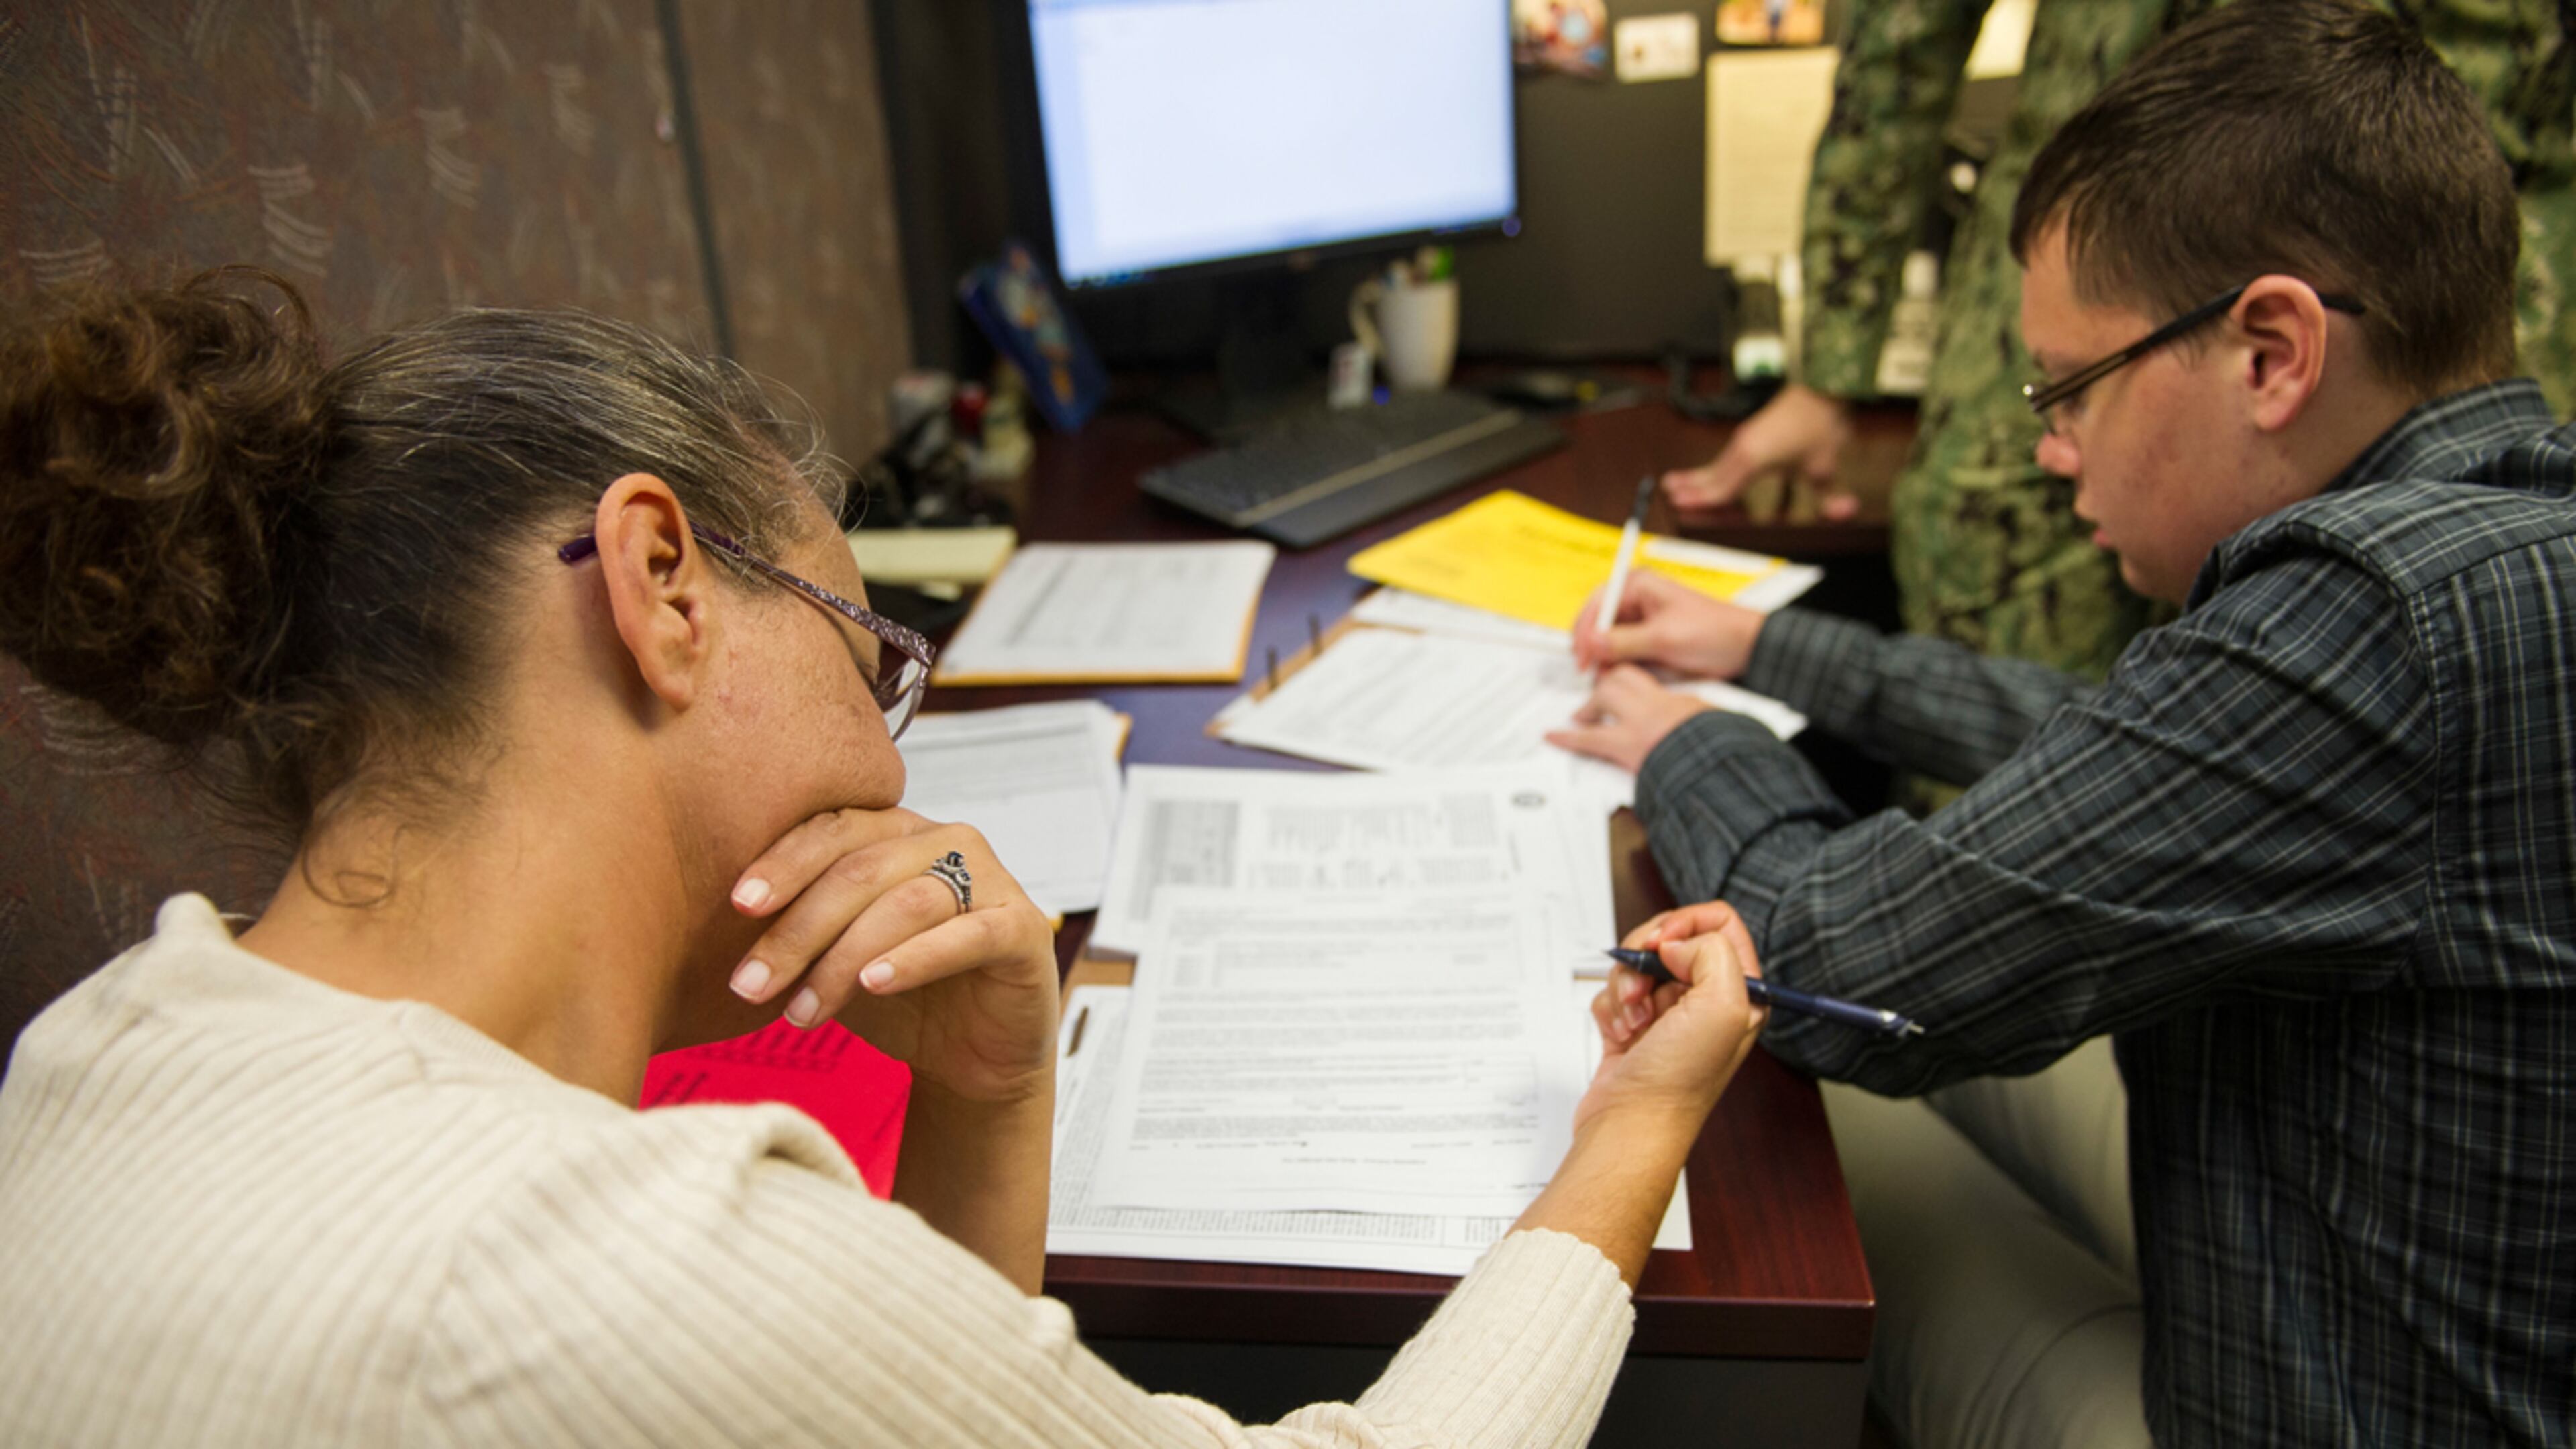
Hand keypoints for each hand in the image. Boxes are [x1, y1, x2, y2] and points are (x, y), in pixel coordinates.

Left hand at [726, 809, 1059, 1104]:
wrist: (972, 1058)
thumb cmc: (898, 999)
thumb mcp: (833, 959)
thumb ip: (796, 932)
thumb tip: (713, 934)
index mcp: (895, 833)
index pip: (832, 830)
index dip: (783, 863)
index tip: (737, 905)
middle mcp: (944, 841)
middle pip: (860, 869)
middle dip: (797, 930)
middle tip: (750, 984)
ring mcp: (990, 880)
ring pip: (905, 902)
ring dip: (843, 959)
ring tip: (802, 1012)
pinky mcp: (1022, 928)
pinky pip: (966, 935)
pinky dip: (915, 958)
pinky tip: (874, 984)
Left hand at [1546, 664, 1716, 772]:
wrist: (1718, 770)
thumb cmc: (1723, 753)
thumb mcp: (1720, 729)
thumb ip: (1704, 722)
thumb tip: (1712, 724)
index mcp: (1682, 703)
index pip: (1649, 683)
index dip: (1632, 682)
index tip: (1626, 686)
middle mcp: (1656, 706)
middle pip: (1623, 679)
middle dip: (1609, 686)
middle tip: (1601, 697)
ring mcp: (1638, 724)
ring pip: (1605, 695)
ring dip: (1591, 705)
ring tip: (1582, 714)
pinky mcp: (1625, 747)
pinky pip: (1589, 738)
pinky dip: (1567, 737)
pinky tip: (1553, 736)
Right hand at [1570, 569, 1765, 677]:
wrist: (1746, 650)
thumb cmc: (1714, 633)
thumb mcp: (1664, 638)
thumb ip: (1623, 641)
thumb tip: (1590, 643)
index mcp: (1640, 585)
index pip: (1598, 603)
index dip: (1585, 630)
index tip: (1583, 656)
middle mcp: (1637, 599)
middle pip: (1599, 622)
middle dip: (1593, 646)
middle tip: (1589, 670)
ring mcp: (1642, 620)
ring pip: (1609, 640)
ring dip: (1605, 658)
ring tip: (1605, 677)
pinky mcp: (1648, 639)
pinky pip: (1623, 651)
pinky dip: (1619, 664)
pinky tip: (1620, 676)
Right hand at [1578, 902, 1767, 1134]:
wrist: (1631, 1125)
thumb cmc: (1679, 1082)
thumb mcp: (1721, 1008)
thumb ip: (1713, 953)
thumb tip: (1676, 943)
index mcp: (1741, 993)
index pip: (1719, 924)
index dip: (1685, 924)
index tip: (1663, 945)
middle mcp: (1707, 1000)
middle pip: (1670, 937)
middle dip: (1646, 958)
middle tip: (1643, 987)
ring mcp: (1669, 1013)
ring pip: (1637, 962)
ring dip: (1626, 985)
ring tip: (1633, 1020)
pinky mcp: (1634, 1023)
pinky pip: (1614, 990)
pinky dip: (1611, 1008)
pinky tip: (1621, 1035)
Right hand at [1662, 384, 1857, 517]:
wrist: (1820, 387)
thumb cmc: (1820, 424)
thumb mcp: (1826, 464)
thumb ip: (1832, 495)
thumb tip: (1844, 512)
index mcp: (1753, 458)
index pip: (1723, 488)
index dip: (1703, 502)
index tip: (1682, 508)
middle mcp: (1743, 448)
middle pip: (1711, 475)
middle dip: (1690, 488)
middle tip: (1668, 496)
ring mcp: (1745, 439)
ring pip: (1716, 465)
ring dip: (1696, 477)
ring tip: (1673, 482)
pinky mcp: (1752, 433)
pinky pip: (1726, 458)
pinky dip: (1713, 469)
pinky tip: (1709, 473)